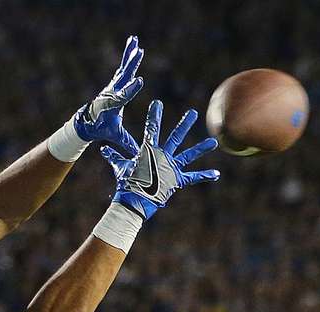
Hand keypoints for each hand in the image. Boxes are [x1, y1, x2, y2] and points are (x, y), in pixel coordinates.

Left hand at [72, 36, 144, 155]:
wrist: (87, 123)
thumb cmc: (101, 130)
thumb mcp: (114, 136)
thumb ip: (126, 143)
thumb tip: (138, 153)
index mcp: (111, 105)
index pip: (121, 96)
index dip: (130, 89)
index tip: (140, 80)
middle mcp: (111, 92)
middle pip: (122, 78)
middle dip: (130, 66)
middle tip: (138, 53)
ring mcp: (112, 86)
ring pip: (122, 68)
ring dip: (129, 55)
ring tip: (135, 41)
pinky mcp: (115, 83)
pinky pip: (123, 67)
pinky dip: (128, 55)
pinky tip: (134, 44)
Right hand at [101, 100, 218, 220]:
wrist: (134, 200)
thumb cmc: (126, 183)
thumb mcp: (120, 168)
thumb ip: (114, 157)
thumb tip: (102, 149)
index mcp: (149, 150)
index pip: (151, 128)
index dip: (154, 115)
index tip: (157, 103)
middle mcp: (163, 156)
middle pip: (176, 136)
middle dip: (185, 124)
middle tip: (193, 113)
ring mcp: (171, 167)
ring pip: (189, 155)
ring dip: (201, 148)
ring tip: (213, 142)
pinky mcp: (176, 180)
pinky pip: (192, 178)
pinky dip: (204, 176)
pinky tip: (216, 174)